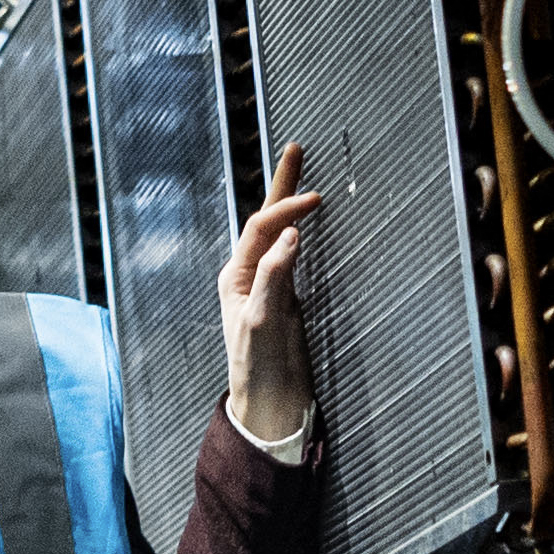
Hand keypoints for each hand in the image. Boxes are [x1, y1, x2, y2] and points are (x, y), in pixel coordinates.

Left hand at [224, 143, 327, 449]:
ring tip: (301, 176)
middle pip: (265, 219)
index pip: (262, 227)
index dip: (287, 208)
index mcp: (236, 275)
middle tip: (296, 150)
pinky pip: (291, 255)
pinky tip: (306, 224)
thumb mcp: (264, 319)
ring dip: (288, 203)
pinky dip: (299, 232)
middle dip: (282, 185)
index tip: (316, 199)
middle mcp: (248, 275)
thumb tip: (290, 233)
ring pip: (278, 234)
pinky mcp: (285, 299)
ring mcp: (267, 285)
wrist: (269, 403)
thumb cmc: (259, 366)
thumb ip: (276, 276)